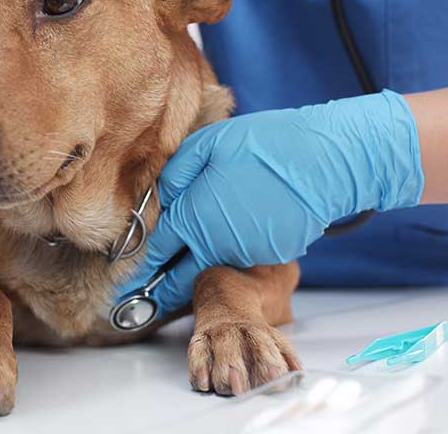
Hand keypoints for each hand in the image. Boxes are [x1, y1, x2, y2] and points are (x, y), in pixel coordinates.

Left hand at [119, 90, 424, 314]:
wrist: (323, 161)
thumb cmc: (261, 145)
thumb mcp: (206, 146)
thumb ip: (175, 175)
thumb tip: (157, 198)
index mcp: (193, 218)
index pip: (157, 254)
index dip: (139, 270)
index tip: (123, 286)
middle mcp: (216, 245)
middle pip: (180, 280)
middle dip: (158, 293)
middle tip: (139, 302)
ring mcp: (246, 255)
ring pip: (212, 267)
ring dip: (197, 268)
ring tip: (183, 264)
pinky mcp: (272, 255)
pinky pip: (242, 258)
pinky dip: (231, 254)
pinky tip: (234, 234)